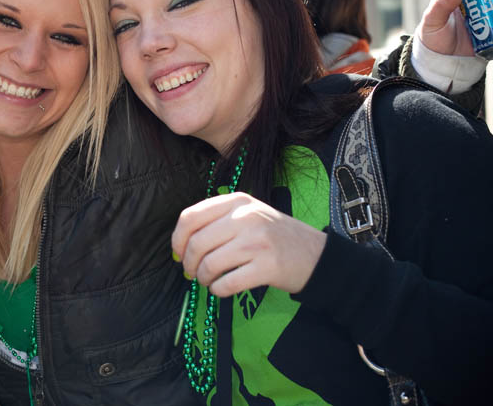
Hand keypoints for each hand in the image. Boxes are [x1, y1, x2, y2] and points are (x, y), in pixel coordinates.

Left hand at [171, 193, 326, 295]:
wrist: (316, 254)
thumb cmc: (274, 235)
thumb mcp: (248, 213)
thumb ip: (217, 220)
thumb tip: (180, 244)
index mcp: (237, 201)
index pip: (191, 217)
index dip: (177, 239)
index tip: (177, 253)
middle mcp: (246, 217)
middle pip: (196, 243)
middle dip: (188, 263)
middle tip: (192, 273)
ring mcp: (257, 242)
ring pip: (209, 264)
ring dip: (203, 278)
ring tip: (208, 281)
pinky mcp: (267, 267)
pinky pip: (227, 283)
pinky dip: (217, 290)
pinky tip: (221, 288)